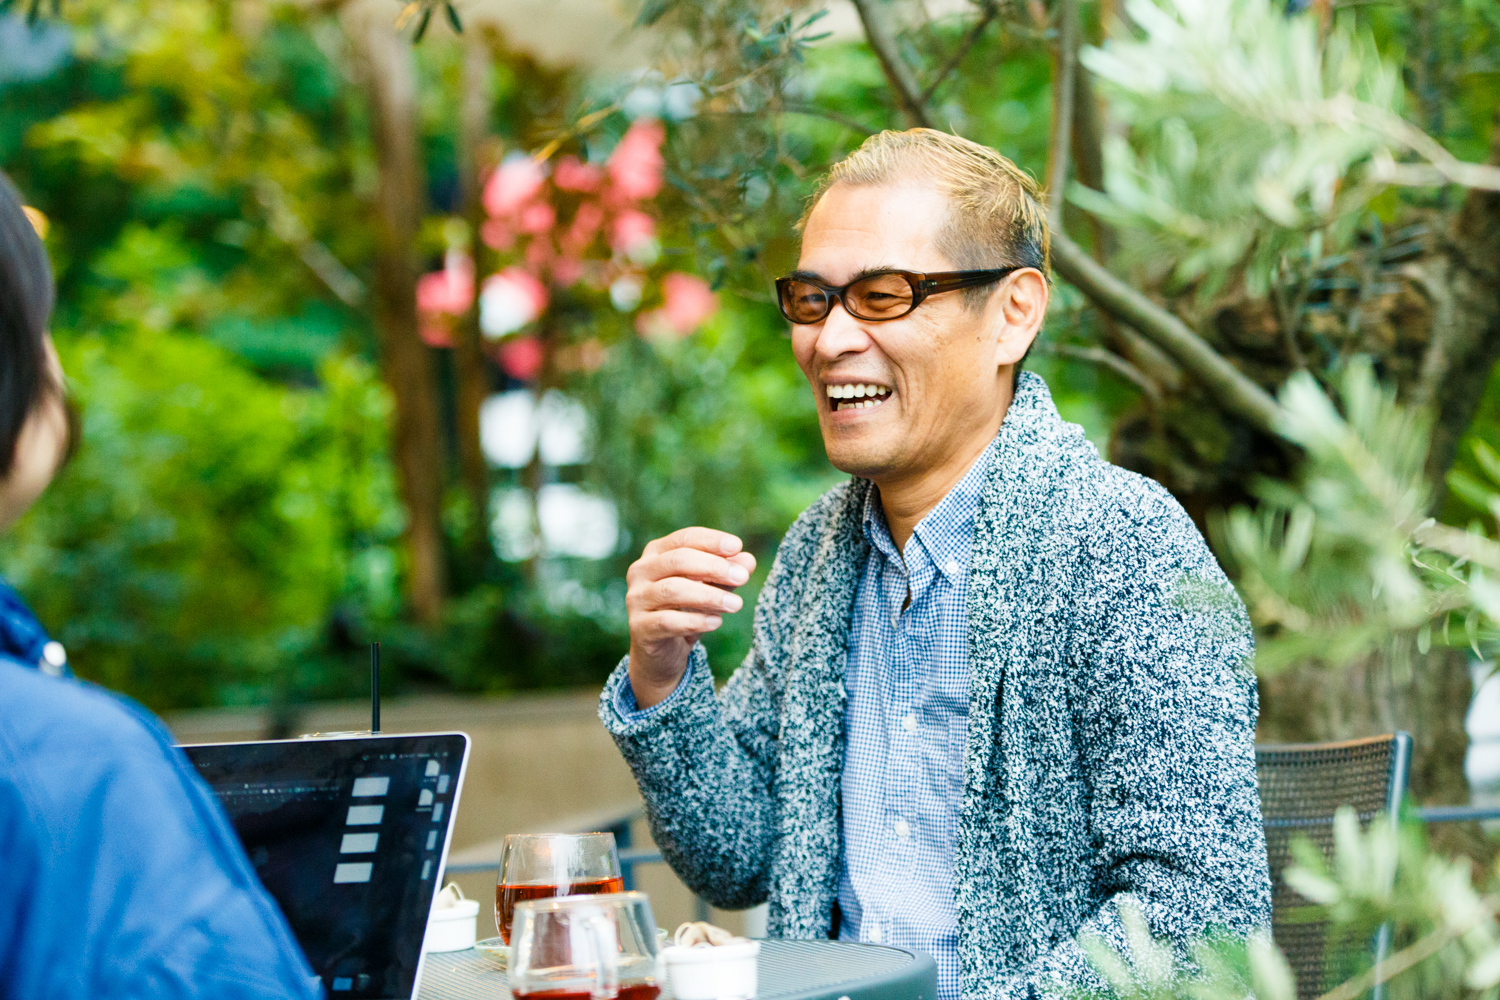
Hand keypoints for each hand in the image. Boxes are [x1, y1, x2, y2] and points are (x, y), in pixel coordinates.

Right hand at [625, 527, 756, 708]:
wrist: (663, 652)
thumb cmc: (687, 610)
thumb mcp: (711, 589)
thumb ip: (726, 574)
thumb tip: (748, 560)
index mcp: (656, 553)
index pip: (684, 538)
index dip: (711, 541)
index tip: (737, 546)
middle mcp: (641, 571)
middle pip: (677, 560)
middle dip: (713, 567)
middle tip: (742, 577)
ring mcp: (636, 599)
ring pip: (672, 590)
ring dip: (708, 596)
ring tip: (736, 604)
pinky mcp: (639, 627)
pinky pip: (667, 621)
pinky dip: (694, 621)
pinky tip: (716, 622)